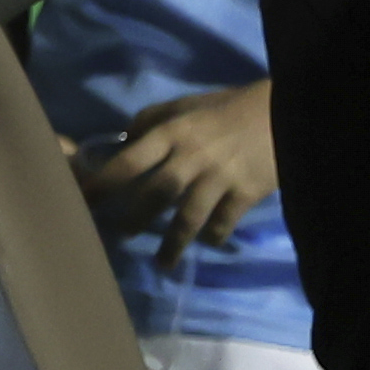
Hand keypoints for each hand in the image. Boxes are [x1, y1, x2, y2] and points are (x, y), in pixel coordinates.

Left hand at [88, 79, 277, 268]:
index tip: (86, 201)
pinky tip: (205, 243)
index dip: (106, 183)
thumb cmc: (227, 109)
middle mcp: (192, 157)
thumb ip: (151, 121)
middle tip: (120, 235)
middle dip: (136, 218)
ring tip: (161, 263)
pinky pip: (223, 221)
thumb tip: (123, 141)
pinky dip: (213, 235)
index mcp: (172, 133)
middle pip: (157, 193)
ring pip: (189, 216)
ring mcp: (220, 177)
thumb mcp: (184, 106)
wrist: (284, 114)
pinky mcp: (246, 193)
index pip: (130, 161)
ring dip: (173, 242)